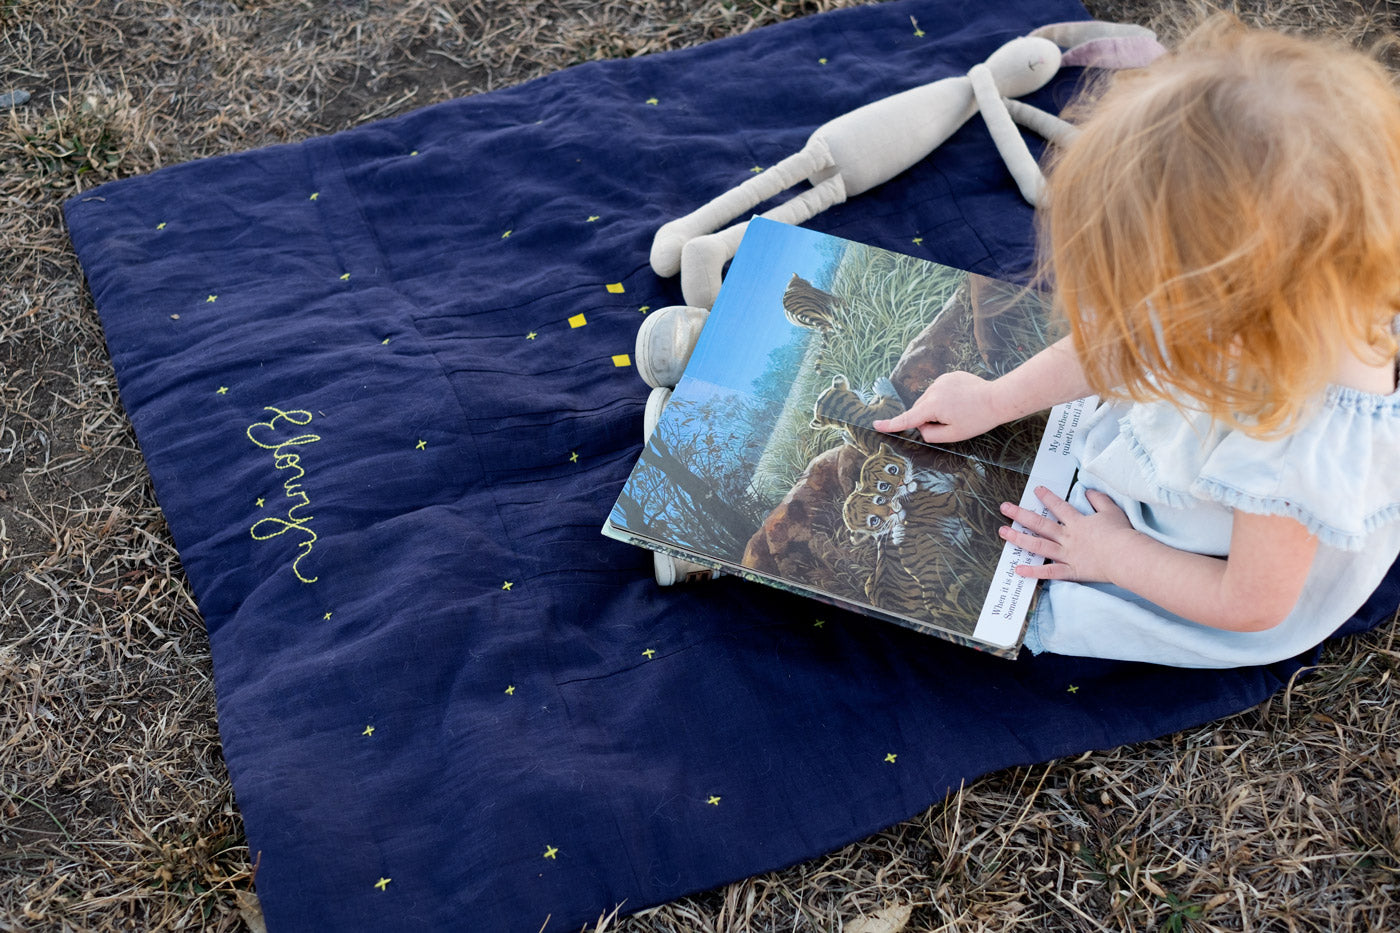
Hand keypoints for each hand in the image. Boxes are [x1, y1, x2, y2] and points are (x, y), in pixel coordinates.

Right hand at [871, 370, 1006, 442]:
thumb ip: (931, 434)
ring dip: (936, 408)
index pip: (908, 418)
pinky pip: (939, 390)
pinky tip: (960, 401)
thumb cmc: (978, 419)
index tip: (876, 425)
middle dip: (928, 418)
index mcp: (933, 406)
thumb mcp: (953, 435)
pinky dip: (944, 398)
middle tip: (950, 424)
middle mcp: (934, 390)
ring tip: (958, 411)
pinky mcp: (950, 376)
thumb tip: (921, 427)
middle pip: (919, 409)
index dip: (891, 424)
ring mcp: (942, 380)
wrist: (998, 399)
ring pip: (929, 400)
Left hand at [998, 486, 1136, 583]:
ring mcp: (1067, 554)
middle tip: (1005, 507)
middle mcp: (1068, 537)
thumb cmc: (1121, 534)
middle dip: (1020, 514)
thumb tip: (1088, 491)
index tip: (1036, 490)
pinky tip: (1018, 570)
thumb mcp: (1112, 511)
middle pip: (1040, 524)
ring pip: (1038, 545)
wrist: (1125, 556)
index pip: (1058, 506)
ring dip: (1019, 538)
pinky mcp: (1071, 571)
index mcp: (1078, 522)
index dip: (1047, 497)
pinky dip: (1034, 572)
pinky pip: (1050, 572)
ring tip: (1003, 533)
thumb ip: (1099, 500)